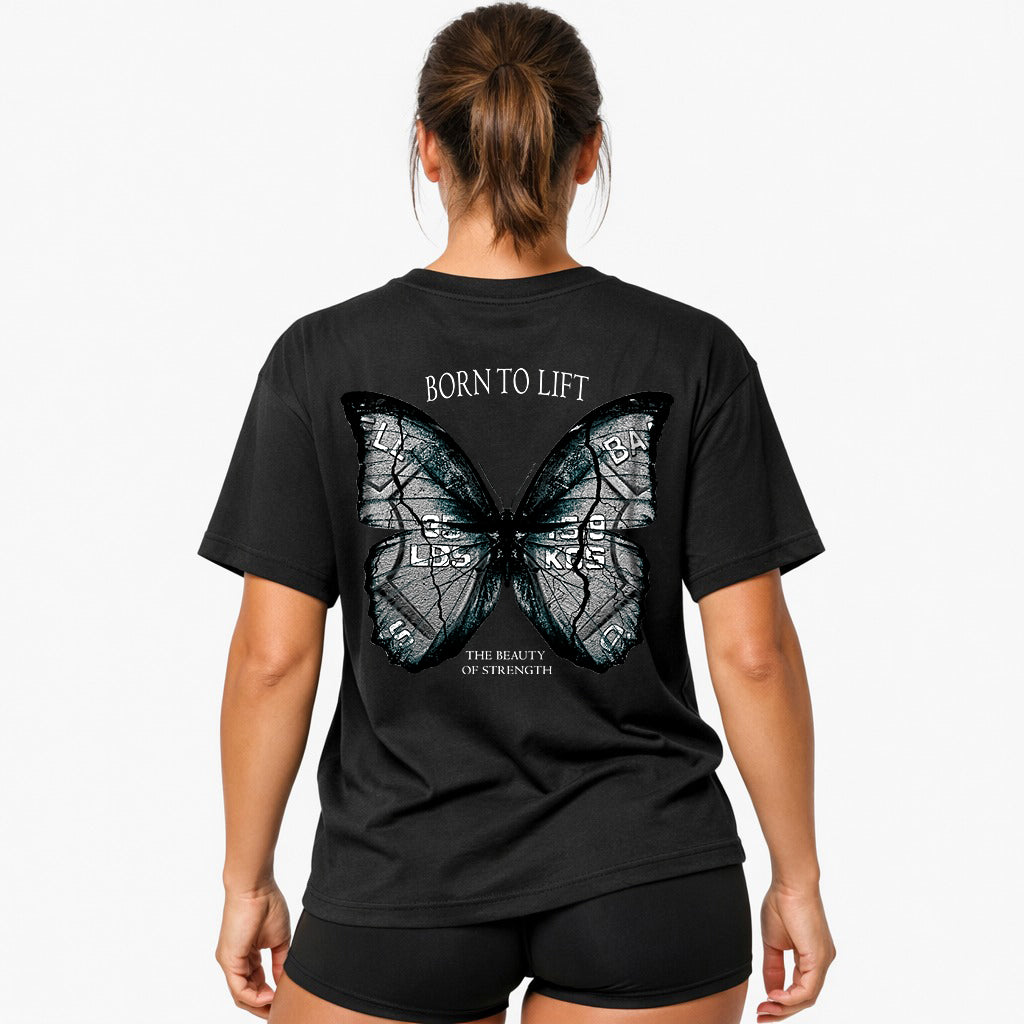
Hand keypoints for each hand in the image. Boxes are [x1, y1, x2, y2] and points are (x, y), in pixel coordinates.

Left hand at [215, 881, 290, 1017]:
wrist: (255, 887)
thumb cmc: (267, 904)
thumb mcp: (279, 939)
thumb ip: (280, 961)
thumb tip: (283, 981)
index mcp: (247, 954)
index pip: (256, 983)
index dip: (270, 994)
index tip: (284, 998)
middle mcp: (235, 961)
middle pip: (247, 993)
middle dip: (264, 1005)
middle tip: (279, 1009)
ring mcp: (230, 961)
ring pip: (241, 995)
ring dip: (259, 1004)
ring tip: (276, 1005)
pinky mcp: (229, 960)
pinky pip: (239, 988)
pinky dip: (254, 997)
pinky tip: (269, 996)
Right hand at [756, 881, 835, 1020]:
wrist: (790, 883)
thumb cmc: (781, 903)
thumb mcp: (773, 942)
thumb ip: (772, 967)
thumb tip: (770, 990)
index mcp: (811, 957)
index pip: (798, 988)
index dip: (780, 1001)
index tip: (761, 1006)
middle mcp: (821, 962)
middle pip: (804, 998)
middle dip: (781, 1011)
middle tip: (761, 1016)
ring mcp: (823, 961)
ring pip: (807, 997)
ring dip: (785, 1008)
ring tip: (765, 1009)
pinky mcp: (820, 959)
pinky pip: (808, 989)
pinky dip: (790, 997)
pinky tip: (774, 997)